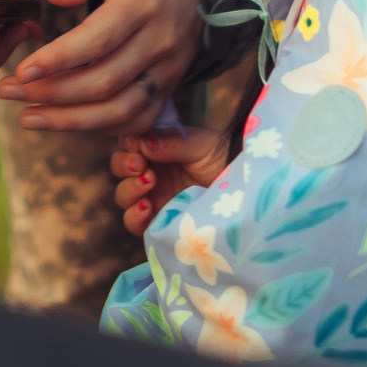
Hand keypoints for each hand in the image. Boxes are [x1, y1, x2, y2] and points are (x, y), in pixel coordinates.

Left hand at [0, 0, 198, 134]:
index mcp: (144, 2)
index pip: (99, 40)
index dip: (58, 59)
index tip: (21, 69)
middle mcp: (160, 42)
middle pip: (104, 81)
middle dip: (51, 93)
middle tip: (7, 90)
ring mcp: (168, 69)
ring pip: (120, 110)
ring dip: (70, 121)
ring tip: (27, 117)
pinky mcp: (169, 86)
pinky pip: (137, 120)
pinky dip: (100, 128)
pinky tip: (65, 123)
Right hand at [112, 128, 230, 234]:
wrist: (246, 191)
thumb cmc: (224, 160)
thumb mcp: (199, 145)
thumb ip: (170, 142)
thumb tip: (142, 142)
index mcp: (158, 149)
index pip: (128, 144)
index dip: (127, 145)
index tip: (138, 146)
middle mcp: (152, 173)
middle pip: (120, 169)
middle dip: (124, 165)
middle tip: (140, 165)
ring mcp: (154, 199)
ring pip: (123, 196)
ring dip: (129, 189)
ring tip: (148, 183)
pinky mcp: (159, 223)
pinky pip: (134, 224)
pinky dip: (133, 216)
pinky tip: (146, 208)